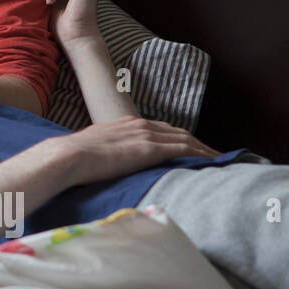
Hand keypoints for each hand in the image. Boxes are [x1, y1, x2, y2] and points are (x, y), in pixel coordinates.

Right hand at [54, 116, 221, 185]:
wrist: (67, 156)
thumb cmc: (74, 157)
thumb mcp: (94, 148)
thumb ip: (108, 152)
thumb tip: (108, 164)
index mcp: (127, 123)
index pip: (162, 129)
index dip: (179, 138)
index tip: (192, 148)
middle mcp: (140, 125)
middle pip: (178, 132)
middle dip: (197, 143)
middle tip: (214, 155)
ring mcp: (146, 135)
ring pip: (186, 139)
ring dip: (205, 149)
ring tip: (221, 160)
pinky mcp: (149, 149)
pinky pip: (184, 149)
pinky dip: (201, 154)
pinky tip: (213, 163)